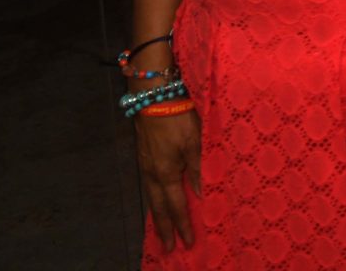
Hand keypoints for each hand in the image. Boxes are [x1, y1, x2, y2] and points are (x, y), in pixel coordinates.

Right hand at [137, 110, 201, 251]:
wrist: (153, 96)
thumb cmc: (178, 117)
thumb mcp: (195, 142)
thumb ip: (198, 169)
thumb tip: (201, 194)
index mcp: (166, 173)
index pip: (176, 206)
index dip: (182, 225)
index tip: (187, 243)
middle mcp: (152, 173)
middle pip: (159, 208)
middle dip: (165, 229)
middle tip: (168, 248)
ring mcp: (146, 165)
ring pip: (152, 198)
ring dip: (158, 216)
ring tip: (162, 231)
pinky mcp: (145, 156)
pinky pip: (150, 186)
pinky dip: (154, 199)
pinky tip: (158, 200)